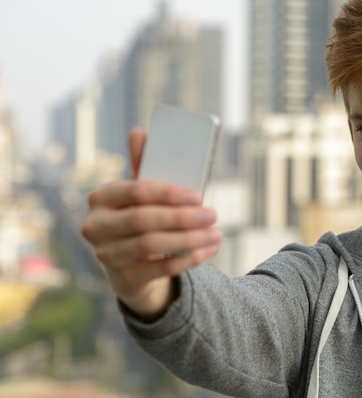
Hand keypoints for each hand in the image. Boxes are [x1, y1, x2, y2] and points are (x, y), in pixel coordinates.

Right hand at [81, 128, 221, 319]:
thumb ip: (143, 166)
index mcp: (100, 198)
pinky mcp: (123, 279)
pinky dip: (189, 258)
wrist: (131, 266)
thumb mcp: (141, 194)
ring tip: (216, 234)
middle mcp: (95, 226)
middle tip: (213, 214)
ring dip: (190, 239)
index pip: (135, 192)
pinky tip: (208, 249)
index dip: (168, 194)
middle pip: (143, 220)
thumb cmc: (139, 219)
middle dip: (183, 217)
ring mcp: (106, 255)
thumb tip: (139, 132)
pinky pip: (161, 268)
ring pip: (153, 245)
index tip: (199, 195)